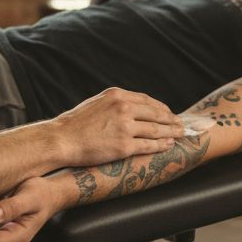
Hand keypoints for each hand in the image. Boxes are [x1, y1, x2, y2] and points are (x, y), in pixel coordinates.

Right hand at [50, 87, 183, 166]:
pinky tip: (168, 145)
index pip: (147, 100)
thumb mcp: (97, 103)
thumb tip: (133, 107)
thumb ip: (116, 103)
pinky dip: (161, 145)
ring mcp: (124, 127)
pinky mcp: (123, 146)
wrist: (61, 140)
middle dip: (171, 119)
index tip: (169, 113)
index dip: (161, 108)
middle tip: (181, 124)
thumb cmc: (76, 124)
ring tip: (179, 134)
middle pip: (156, 113)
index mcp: (117, 95)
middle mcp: (123, 108)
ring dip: (171, 133)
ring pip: (156, 129)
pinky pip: (149, 145)